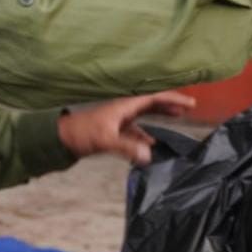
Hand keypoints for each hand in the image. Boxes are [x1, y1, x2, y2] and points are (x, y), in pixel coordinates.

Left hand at [56, 91, 195, 165]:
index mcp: (125, 104)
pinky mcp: (114, 129)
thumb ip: (127, 147)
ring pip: (146, 113)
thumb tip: (149, 155)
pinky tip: (152, 144)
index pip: (154, 96)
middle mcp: (124, 107)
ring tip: (178, 117)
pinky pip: (137, 128)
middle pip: (152, 101)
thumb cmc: (81, 133)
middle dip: (171, 102)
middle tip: (190, 106)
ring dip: (161, 114)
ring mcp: (119, 117)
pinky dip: (147, 133)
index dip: (173, 98)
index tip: (190, 102)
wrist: (61, 139)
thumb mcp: (106, 140)